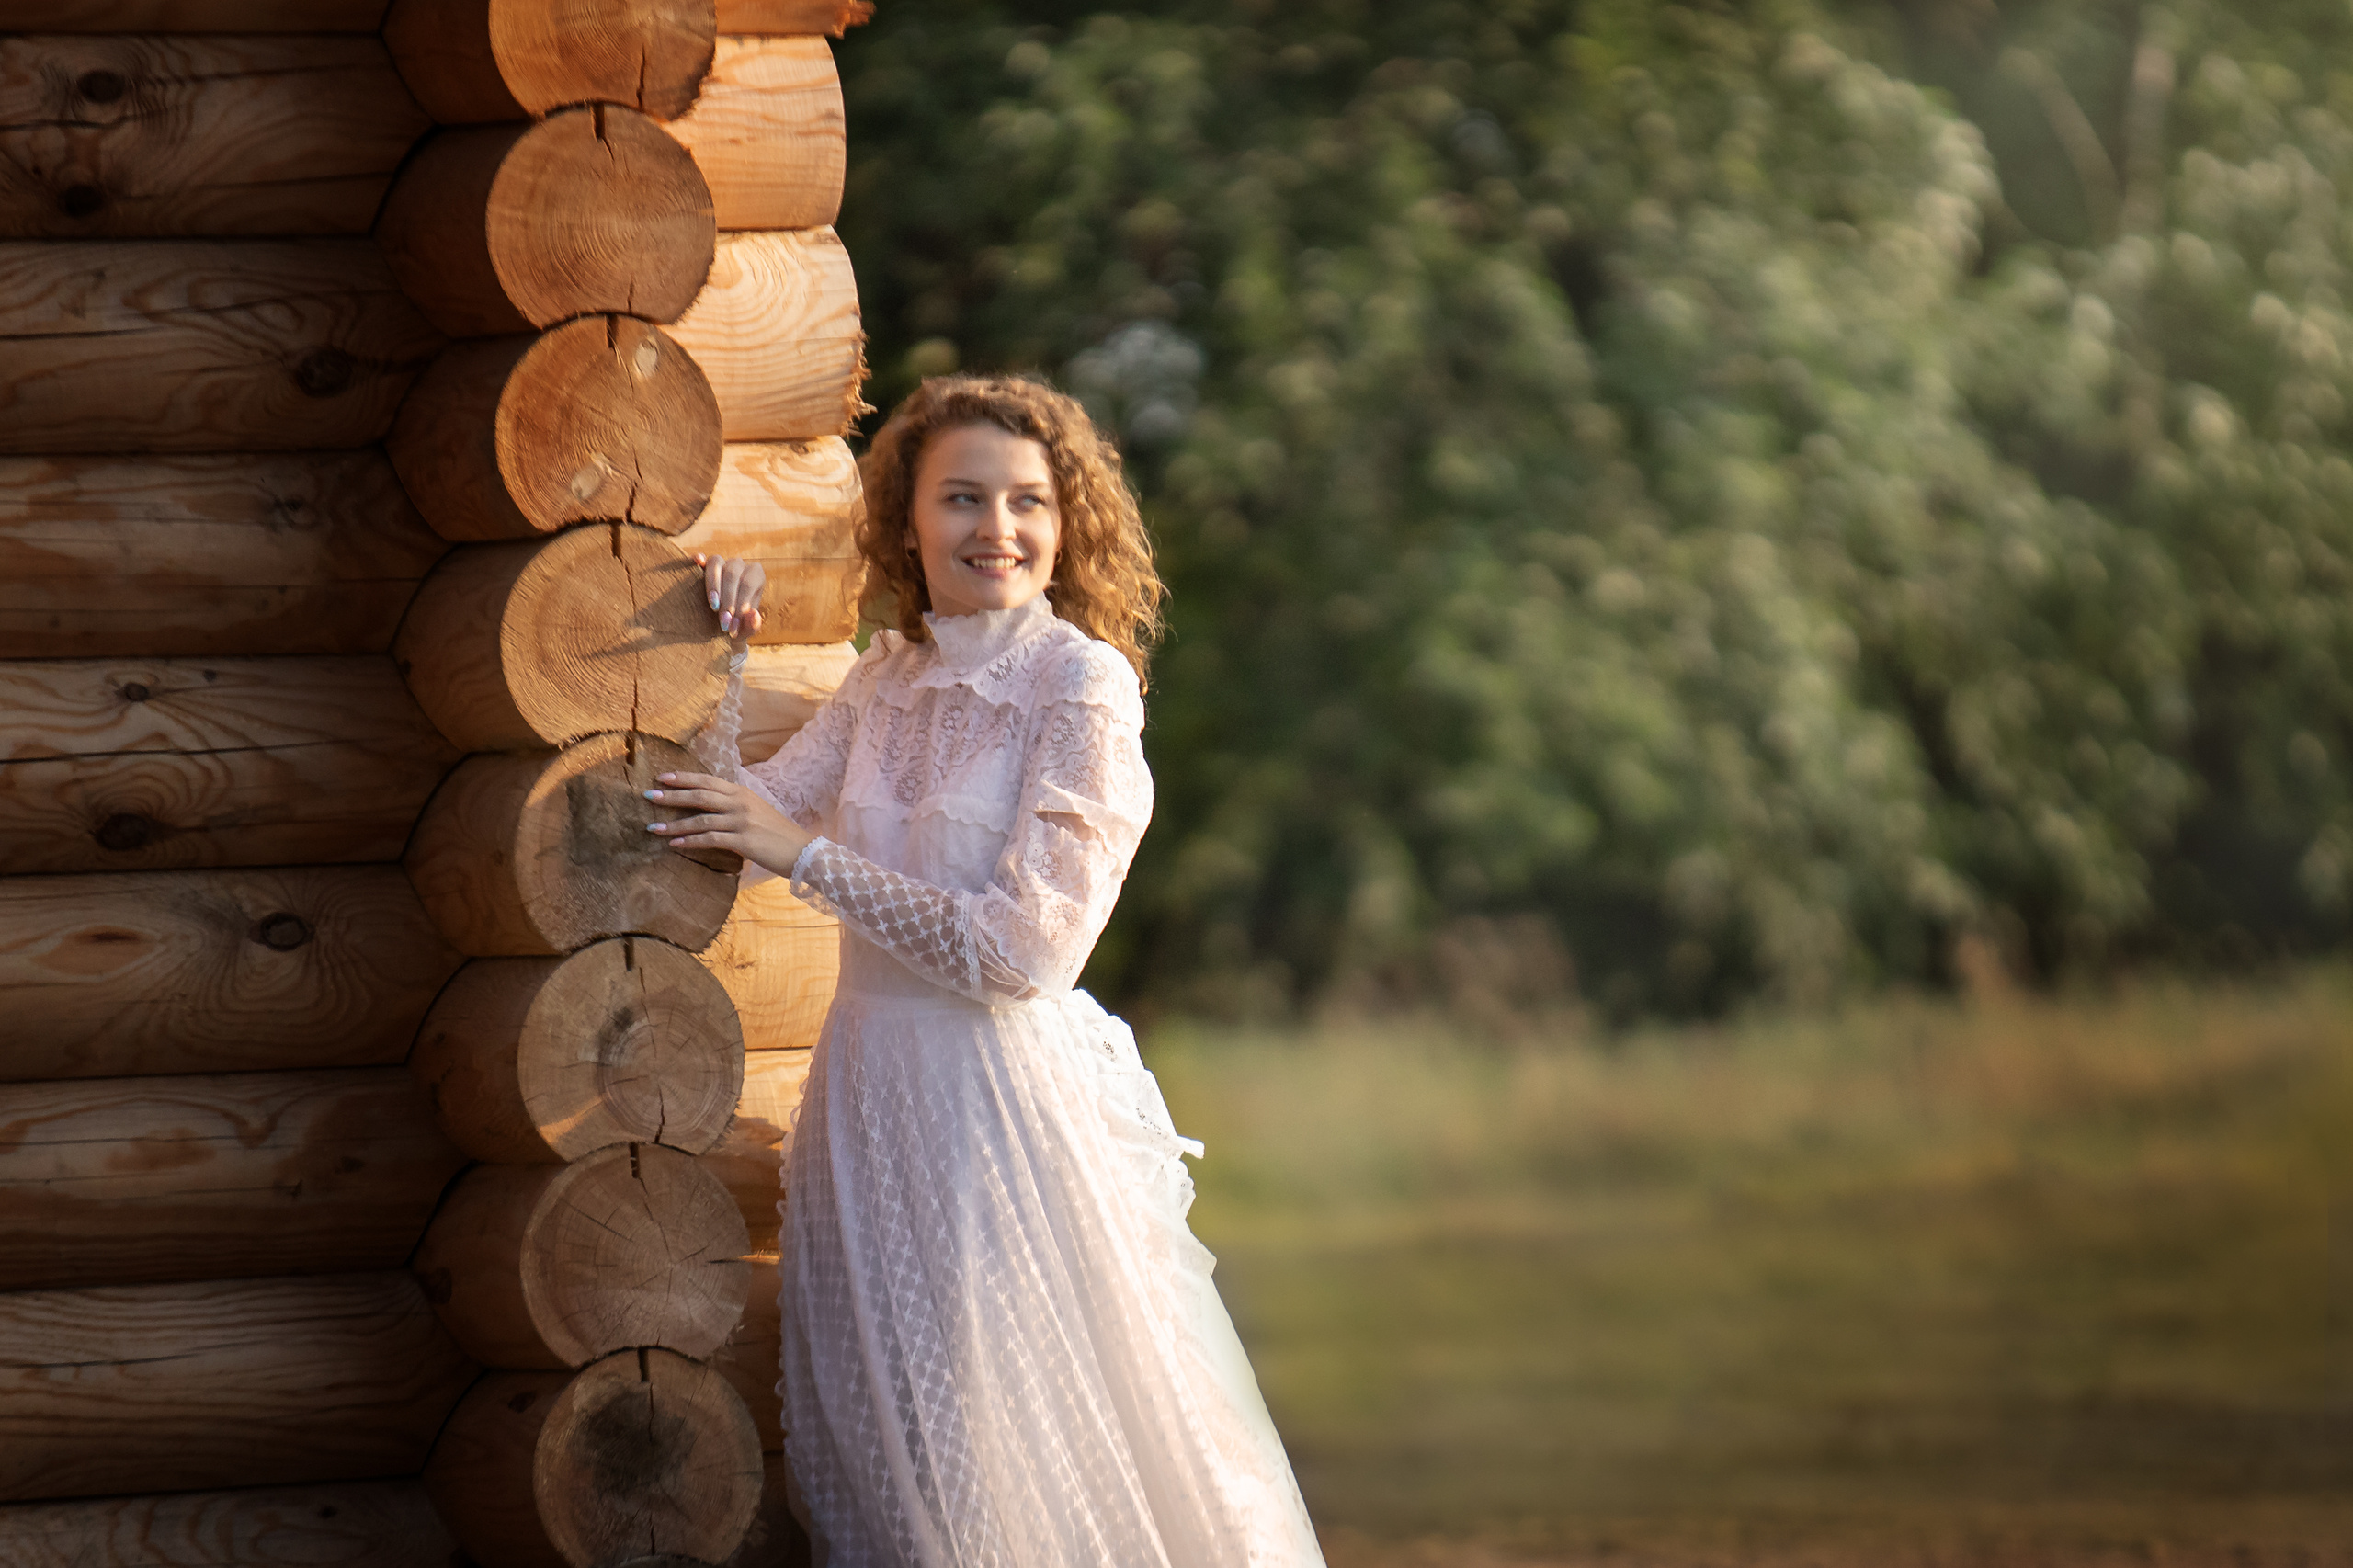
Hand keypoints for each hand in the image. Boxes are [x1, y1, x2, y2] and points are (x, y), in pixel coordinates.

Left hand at [644, 771, 812, 875]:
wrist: (803, 851)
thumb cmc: (778, 834)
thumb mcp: (757, 812)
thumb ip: (735, 806)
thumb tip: (712, 807)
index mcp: (743, 792)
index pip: (708, 780)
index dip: (684, 777)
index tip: (663, 777)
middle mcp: (741, 802)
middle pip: (700, 794)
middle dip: (672, 795)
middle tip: (649, 796)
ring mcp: (742, 821)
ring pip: (701, 818)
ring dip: (674, 823)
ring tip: (653, 827)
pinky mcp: (743, 840)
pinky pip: (710, 839)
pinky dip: (689, 840)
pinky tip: (674, 843)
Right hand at [695, 553, 765, 643]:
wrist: (723, 623)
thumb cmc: (738, 624)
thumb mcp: (747, 628)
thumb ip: (753, 624)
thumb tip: (754, 614)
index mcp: (756, 575)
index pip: (748, 585)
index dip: (740, 605)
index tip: (733, 626)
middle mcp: (740, 565)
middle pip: (733, 574)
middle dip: (728, 601)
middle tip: (723, 623)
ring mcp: (722, 562)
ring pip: (716, 563)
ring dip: (714, 586)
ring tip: (714, 607)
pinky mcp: (705, 565)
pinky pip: (702, 558)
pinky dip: (699, 559)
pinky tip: (698, 561)